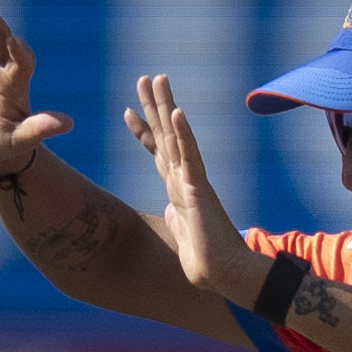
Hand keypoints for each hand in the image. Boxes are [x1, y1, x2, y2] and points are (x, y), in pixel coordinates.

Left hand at [121, 72, 268, 304]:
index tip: (128, 111)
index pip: (158, 151)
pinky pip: (190, 156)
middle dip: (154, 106)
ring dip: (166, 106)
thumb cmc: (204, 259)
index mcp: (178, 187)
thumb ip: (178, 216)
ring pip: (176, 136)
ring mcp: (192, 180)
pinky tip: (177, 111)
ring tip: (157, 80)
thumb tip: (174, 211)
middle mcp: (184, 178)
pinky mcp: (198, 189)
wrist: (223, 273)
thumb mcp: (183, 232)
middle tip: (144, 77)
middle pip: (166, 134)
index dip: (143, 131)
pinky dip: (183, 133)